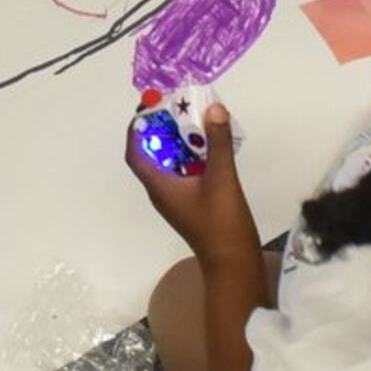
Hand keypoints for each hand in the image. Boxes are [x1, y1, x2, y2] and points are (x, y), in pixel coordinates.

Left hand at [123, 104, 258, 259]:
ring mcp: (177, 198)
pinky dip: (193, 156)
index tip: (151, 106)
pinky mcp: (192, 203)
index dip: (139, 128)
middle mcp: (163, 191)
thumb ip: (217, 142)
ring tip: (196, 120)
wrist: (233, 263)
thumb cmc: (221, 222)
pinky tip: (211, 146)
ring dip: (179, 141)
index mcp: (160, 186)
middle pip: (153, 154)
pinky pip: (184, 172)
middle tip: (178, 107)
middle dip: (162, 129)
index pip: (137, 153)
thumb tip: (213, 108)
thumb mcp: (221, 178)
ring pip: (170, 163)